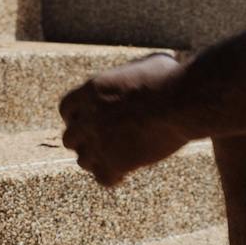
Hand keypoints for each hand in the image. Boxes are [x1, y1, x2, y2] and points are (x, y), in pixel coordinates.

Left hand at [59, 53, 191, 187]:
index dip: (76, 118)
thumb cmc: (169, 80)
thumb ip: (133, 75)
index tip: (89, 122)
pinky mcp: (114, 164)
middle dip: (84, 141)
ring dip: (97, 161)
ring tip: (115, 160)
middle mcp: (88, 118)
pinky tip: (125, 174)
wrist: (179, 103)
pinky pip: (102, 179)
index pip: (66, 109)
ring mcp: (98, 143)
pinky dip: (112, 178)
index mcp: (91, 91)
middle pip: (70, 138)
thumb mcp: (145, 66)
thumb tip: (147, 73)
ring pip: (83, 161)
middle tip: (102, 144)